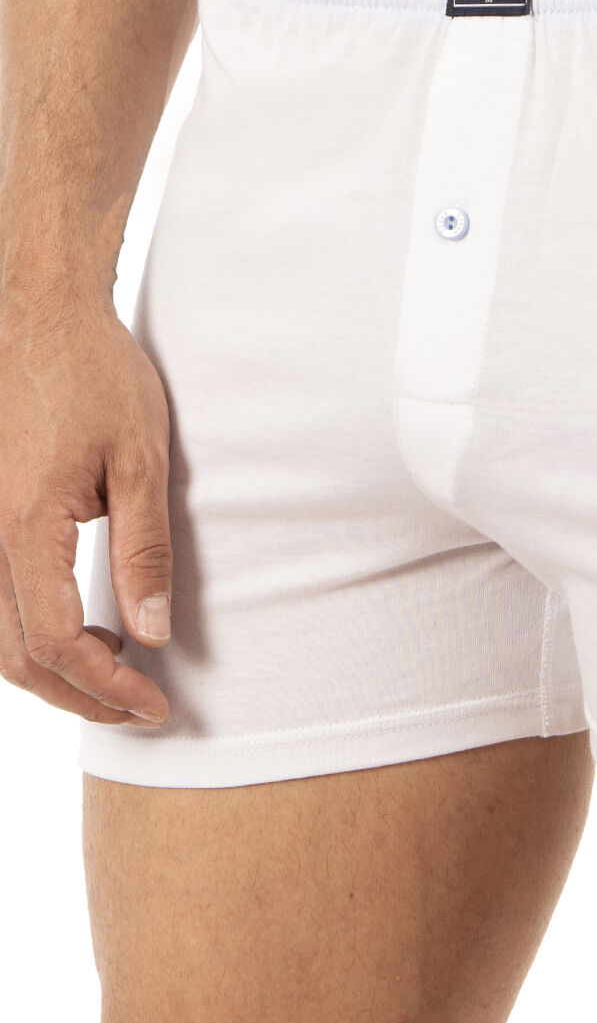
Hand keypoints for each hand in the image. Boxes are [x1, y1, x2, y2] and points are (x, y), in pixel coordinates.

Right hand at [0, 291, 171, 724]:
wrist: (41, 315)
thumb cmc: (96, 375)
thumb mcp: (141, 459)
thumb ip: (144, 551)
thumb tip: (153, 632)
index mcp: (24, 526)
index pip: (56, 642)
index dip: (105, 687)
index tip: (154, 703)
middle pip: (16, 657)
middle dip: (79, 695)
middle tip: (140, 707)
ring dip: (52, 669)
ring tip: (118, 669)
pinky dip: (30, 633)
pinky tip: (83, 625)